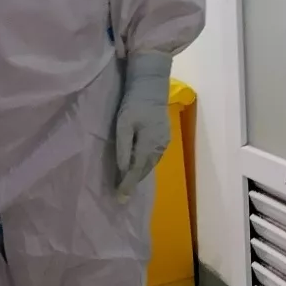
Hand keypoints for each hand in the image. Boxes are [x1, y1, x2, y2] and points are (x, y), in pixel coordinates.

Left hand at [115, 51, 171, 200]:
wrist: (151, 86)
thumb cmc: (133, 103)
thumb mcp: (123, 124)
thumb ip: (123, 148)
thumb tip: (124, 171)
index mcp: (148, 144)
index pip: (136, 171)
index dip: (127, 185)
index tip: (119, 198)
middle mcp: (159, 147)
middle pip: (144, 170)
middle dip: (133, 183)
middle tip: (121, 195)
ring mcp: (164, 143)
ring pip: (150, 165)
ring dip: (140, 175)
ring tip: (128, 184)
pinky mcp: (165, 138)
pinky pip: (154, 157)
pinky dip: (145, 165)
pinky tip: (138, 166)